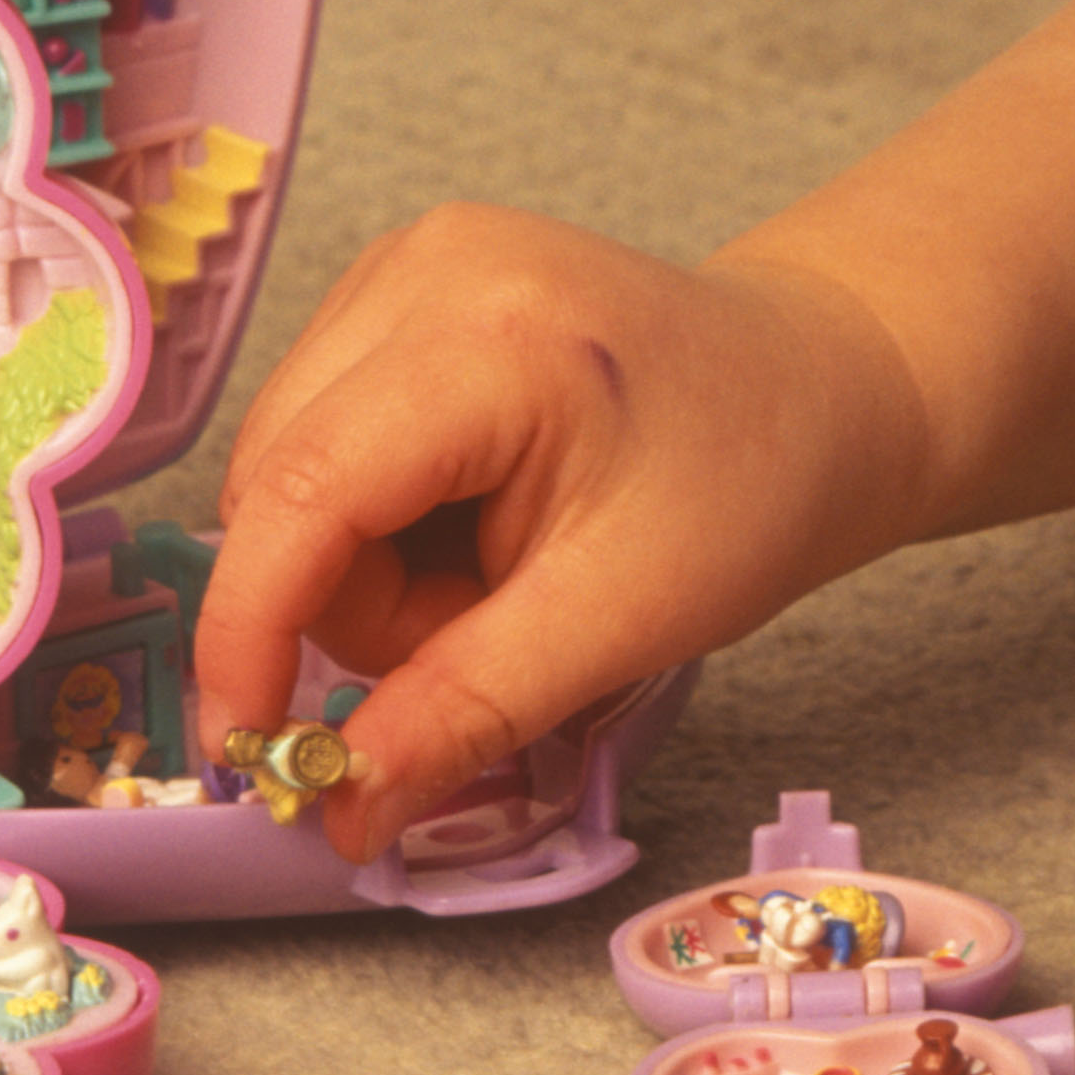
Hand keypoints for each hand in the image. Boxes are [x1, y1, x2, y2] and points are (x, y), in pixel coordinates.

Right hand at [192, 202, 928, 862]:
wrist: (824, 386)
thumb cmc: (750, 486)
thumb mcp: (617, 622)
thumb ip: (462, 713)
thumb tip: (336, 810)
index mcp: (487, 333)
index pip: (297, 495)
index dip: (250, 636)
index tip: (256, 752)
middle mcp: (424, 268)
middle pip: (280, 489)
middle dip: (360, 604)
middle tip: (496, 627)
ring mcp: (408, 264)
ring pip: (288, 473)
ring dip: (373, 568)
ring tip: (507, 570)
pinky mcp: (404, 288)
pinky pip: (324, 441)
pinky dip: (383, 520)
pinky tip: (484, 519)